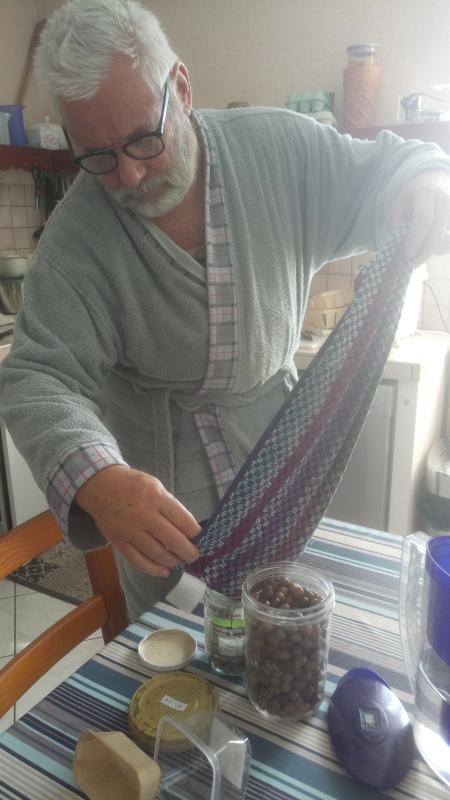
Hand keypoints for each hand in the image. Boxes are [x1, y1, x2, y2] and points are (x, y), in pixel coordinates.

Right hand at [75, 465, 200, 576]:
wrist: (101, 485)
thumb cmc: (133, 484)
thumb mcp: (156, 486)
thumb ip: (170, 506)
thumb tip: (187, 529)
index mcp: (157, 498)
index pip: (184, 521)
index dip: (196, 533)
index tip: (200, 538)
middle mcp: (144, 515)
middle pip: (173, 541)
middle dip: (189, 552)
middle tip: (194, 555)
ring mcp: (130, 531)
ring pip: (157, 554)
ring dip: (172, 561)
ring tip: (178, 561)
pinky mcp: (119, 542)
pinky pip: (138, 561)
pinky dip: (154, 569)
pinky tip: (164, 571)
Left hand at [390, 170, 449, 263]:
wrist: (436, 181)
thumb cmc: (413, 195)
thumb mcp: (400, 202)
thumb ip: (397, 220)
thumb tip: (400, 241)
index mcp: (425, 195)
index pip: (423, 219)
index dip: (416, 238)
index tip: (407, 254)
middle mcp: (444, 201)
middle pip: (436, 233)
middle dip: (424, 252)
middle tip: (411, 264)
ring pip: (446, 240)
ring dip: (432, 251)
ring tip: (419, 253)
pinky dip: (441, 248)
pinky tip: (430, 248)